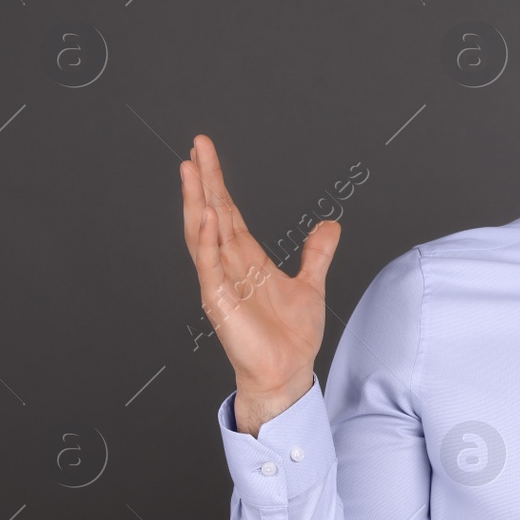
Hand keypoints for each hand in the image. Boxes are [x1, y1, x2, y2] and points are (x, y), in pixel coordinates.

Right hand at [180, 134, 339, 433]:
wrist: (287, 372)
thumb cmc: (290, 337)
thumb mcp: (310, 285)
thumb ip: (316, 253)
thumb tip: (329, 226)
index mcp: (247, 259)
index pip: (228, 211)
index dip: (218, 182)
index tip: (207, 154)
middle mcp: (230, 266)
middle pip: (211, 213)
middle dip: (204, 179)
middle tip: (197, 146)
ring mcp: (221, 281)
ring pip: (203, 233)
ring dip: (195, 201)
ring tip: (190, 169)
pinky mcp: (219, 300)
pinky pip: (209, 265)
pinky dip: (206, 239)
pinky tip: (204, 214)